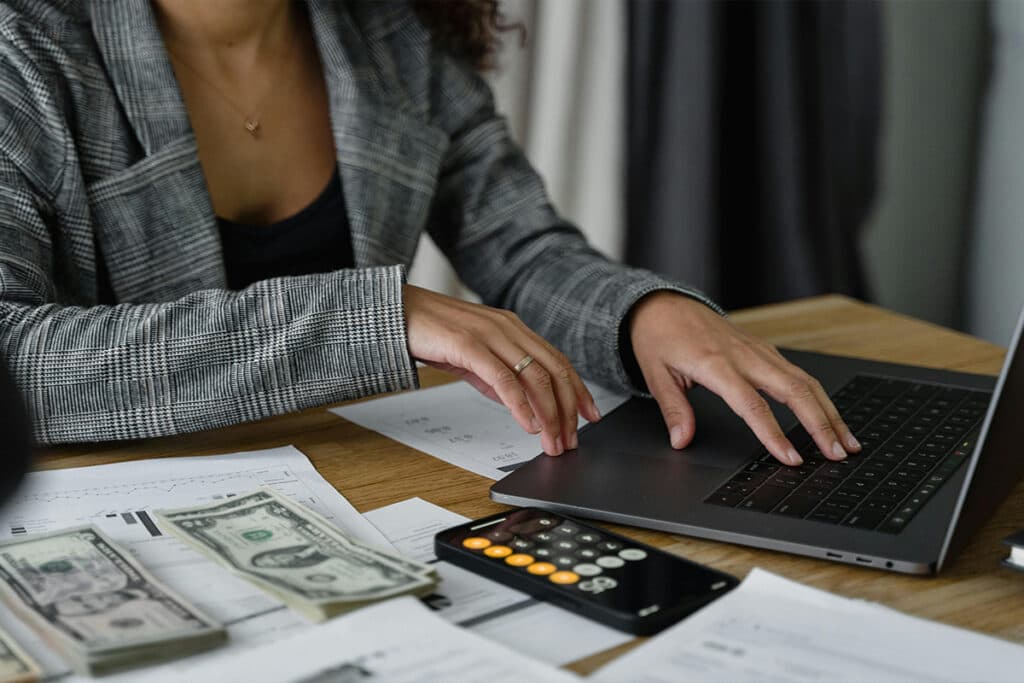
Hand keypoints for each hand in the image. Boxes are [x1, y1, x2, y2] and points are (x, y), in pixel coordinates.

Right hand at [403, 285, 600, 455]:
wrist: (396, 313)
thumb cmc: (432, 332)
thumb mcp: (475, 357)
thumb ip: (498, 376)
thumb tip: (521, 404)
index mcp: (514, 329)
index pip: (557, 361)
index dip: (578, 390)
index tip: (590, 415)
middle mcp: (508, 328)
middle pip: (553, 371)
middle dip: (568, 409)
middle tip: (571, 439)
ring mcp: (490, 335)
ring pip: (534, 377)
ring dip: (549, 414)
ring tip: (552, 441)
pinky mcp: (469, 345)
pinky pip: (504, 379)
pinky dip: (521, 405)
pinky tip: (528, 425)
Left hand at [629, 292, 860, 465]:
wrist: (664, 304)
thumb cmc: (659, 338)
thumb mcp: (655, 374)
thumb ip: (673, 409)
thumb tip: (681, 440)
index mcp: (716, 364)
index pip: (752, 405)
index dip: (773, 434)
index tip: (791, 458)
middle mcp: (745, 355)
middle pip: (794, 390)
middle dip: (821, 424)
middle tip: (837, 455)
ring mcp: (759, 350)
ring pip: (805, 381)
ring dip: (829, 412)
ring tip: (847, 442)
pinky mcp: (765, 350)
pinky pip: (799, 374)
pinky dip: (819, 398)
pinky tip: (830, 417)